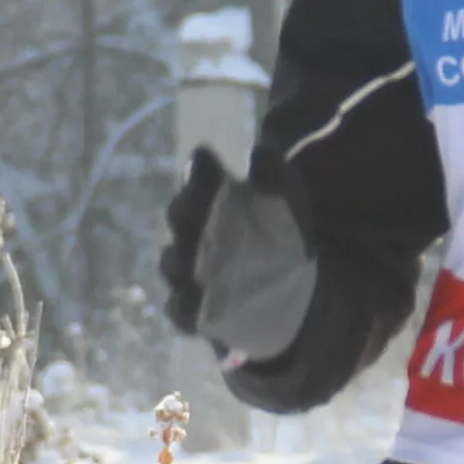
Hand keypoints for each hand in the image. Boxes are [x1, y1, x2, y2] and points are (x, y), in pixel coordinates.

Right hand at [160, 149, 317, 366]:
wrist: (291, 292)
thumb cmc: (283, 238)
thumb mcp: (289, 204)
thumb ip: (275, 177)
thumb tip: (260, 150)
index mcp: (212, 199)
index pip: (197, 176)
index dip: (198, 170)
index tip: (207, 161)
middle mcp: (192, 232)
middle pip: (178, 216)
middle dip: (187, 212)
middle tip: (202, 210)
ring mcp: (188, 273)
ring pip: (172, 262)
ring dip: (184, 260)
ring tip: (206, 261)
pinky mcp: (194, 313)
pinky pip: (179, 309)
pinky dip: (186, 306)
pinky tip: (202, 301)